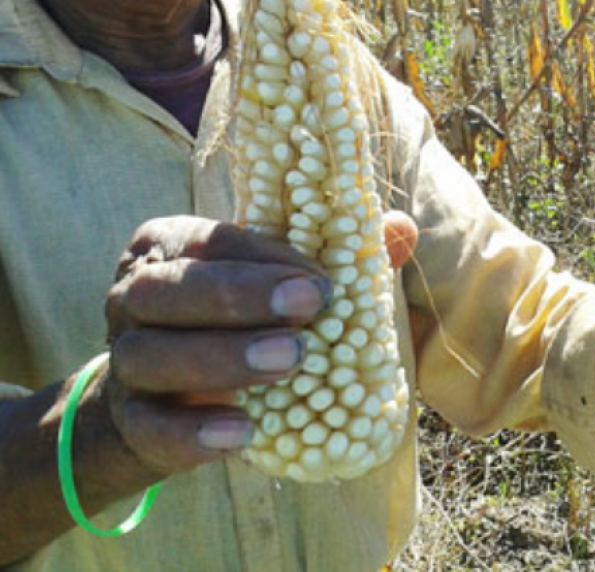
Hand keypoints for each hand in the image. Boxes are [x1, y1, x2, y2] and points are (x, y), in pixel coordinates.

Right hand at [99, 212, 417, 476]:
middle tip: (309, 309)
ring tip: (290, 362)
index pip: (212, 240)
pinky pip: (152, 428)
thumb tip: (402, 228)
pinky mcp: (131, 421)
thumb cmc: (238, 319)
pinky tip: (243, 434)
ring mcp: (125, 360)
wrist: (167, 399)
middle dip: (238, 297)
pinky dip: (194, 432)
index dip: (265, 257)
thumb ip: (338, 251)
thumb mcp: (278, 280)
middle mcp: (134, 296)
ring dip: (222, 358)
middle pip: (167, 290)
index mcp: (171, 245)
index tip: (321, 279)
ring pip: (153, 356)